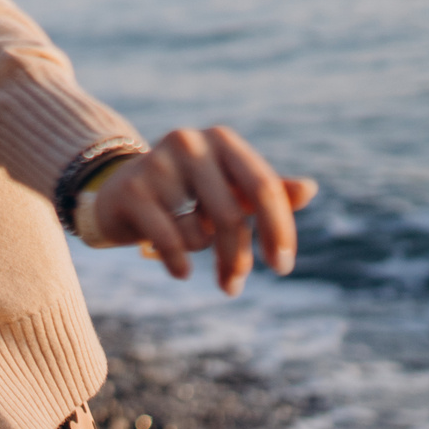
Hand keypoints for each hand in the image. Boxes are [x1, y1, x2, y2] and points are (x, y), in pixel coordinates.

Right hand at [72, 127, 316, 296]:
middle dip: (237, 258)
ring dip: (202, 254)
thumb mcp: (229, 191)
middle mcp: (191, 143)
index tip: (283, 268)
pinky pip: (169, 239)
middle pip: (232, 216)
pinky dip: (179, 262)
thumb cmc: (186, 194)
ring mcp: (158, 163)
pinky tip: (181, 272)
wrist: (118, 192)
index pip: (264, 188)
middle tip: (234, 287)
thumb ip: (268, 192)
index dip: (279, 230)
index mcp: (223, 141)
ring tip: (189, 248)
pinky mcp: (133, 188)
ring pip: (199, 231)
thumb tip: (310, 188)